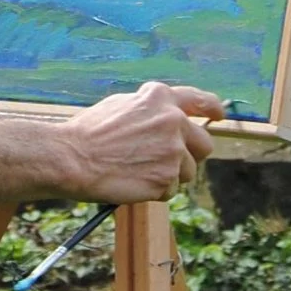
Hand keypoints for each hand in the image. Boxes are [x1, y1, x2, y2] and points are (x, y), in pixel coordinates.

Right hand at [60, 80, 227, 203]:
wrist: (71, 158)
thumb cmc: (88, 133)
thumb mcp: (122, 105)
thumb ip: (150, 109)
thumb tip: (169, 118)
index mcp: (161, 98)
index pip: (199, 100)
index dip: (212, 108)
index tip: (219, 115)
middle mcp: (173, 121)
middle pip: (204, 144)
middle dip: (189, 155)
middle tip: (165, 162)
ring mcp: (173, 151)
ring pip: (187, 172)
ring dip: (168, 176)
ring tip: (136, 172)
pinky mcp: (166, 178)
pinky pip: (170, 191)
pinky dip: (154, 192)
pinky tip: (132, 184)